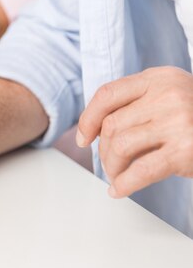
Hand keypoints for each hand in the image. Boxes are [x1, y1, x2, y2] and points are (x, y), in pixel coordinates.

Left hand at [77, 66, 192, 197]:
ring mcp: (178, 122)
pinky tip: (119, 189)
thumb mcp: (171, 94)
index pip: (107, 94)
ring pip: (120, 146)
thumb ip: (138, 101)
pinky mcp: (185, 151)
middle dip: (103, 149)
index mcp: (159, 78)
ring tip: (118, 175)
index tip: (84, 137)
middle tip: (109, 163)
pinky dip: (124, 183)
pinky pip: (140, 170)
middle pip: (111, 124)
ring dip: (112, 166)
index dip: (88, 118)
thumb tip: (93, 128)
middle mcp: (168, 95)